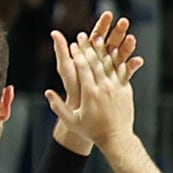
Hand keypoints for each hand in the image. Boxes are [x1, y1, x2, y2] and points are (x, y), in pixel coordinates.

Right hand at [48, 16, 136, 152]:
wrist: (116, 138)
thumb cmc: (91, 131)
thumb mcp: (71, 121)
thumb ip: (58, 106)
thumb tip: (47, 92)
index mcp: (89, 93)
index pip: (82, 69)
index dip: (77, 54)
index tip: (73, 43)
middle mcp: (103, 87)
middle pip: (96, 62)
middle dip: (89, 47)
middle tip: (85, 35)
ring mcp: (116, 88)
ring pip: (110, 64)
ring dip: (104, 50)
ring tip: (101, 38)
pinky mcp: (126, 90)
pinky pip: (122, 72)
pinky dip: (120, 60)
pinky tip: (117, 51)